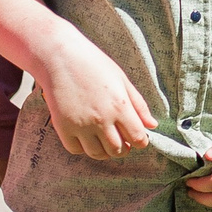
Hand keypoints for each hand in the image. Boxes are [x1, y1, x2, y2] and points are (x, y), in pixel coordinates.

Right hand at [37, 35, 155, 159]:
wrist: (59, 58)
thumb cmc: (94, 65)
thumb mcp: (123, 80)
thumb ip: (139, 105)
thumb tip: (152, 125)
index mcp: (120, 107)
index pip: (138, 138)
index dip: (141, 141)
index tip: (138, 138)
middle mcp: (101, 120)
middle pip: (118, 150)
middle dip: (124, 149)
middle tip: (123, 141)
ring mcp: (80, 125)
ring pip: (97, 154)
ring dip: (105, 152)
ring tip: (106, 142)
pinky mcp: (62, 127)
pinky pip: (76, 149)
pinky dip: (83, 148)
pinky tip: (87, 138)